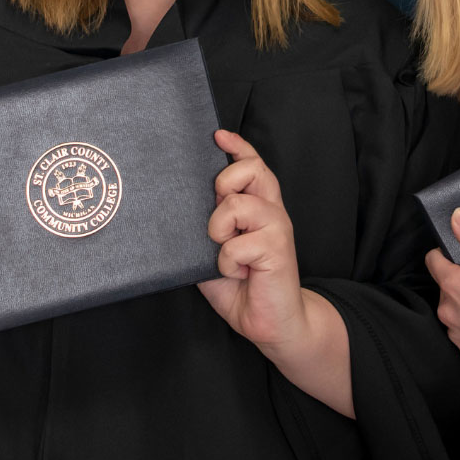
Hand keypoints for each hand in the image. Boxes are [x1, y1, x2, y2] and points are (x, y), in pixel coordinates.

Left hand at [197, 130, 308, 349]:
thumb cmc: (241, 286)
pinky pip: (236, 244)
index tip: (218, 136)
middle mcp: (271, 211)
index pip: (253, 165)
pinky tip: (238, 273)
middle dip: (225, 181)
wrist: (270, 323)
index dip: (238, 148)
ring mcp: (277, 227)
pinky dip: (227, 263)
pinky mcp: (277, 248)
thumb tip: (183, 208)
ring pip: (237, 205)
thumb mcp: (214, 252)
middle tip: (217, 209)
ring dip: (219, 231)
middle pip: (252, 169)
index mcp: (259, 207)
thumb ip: (208, 228)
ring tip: (225, 253)